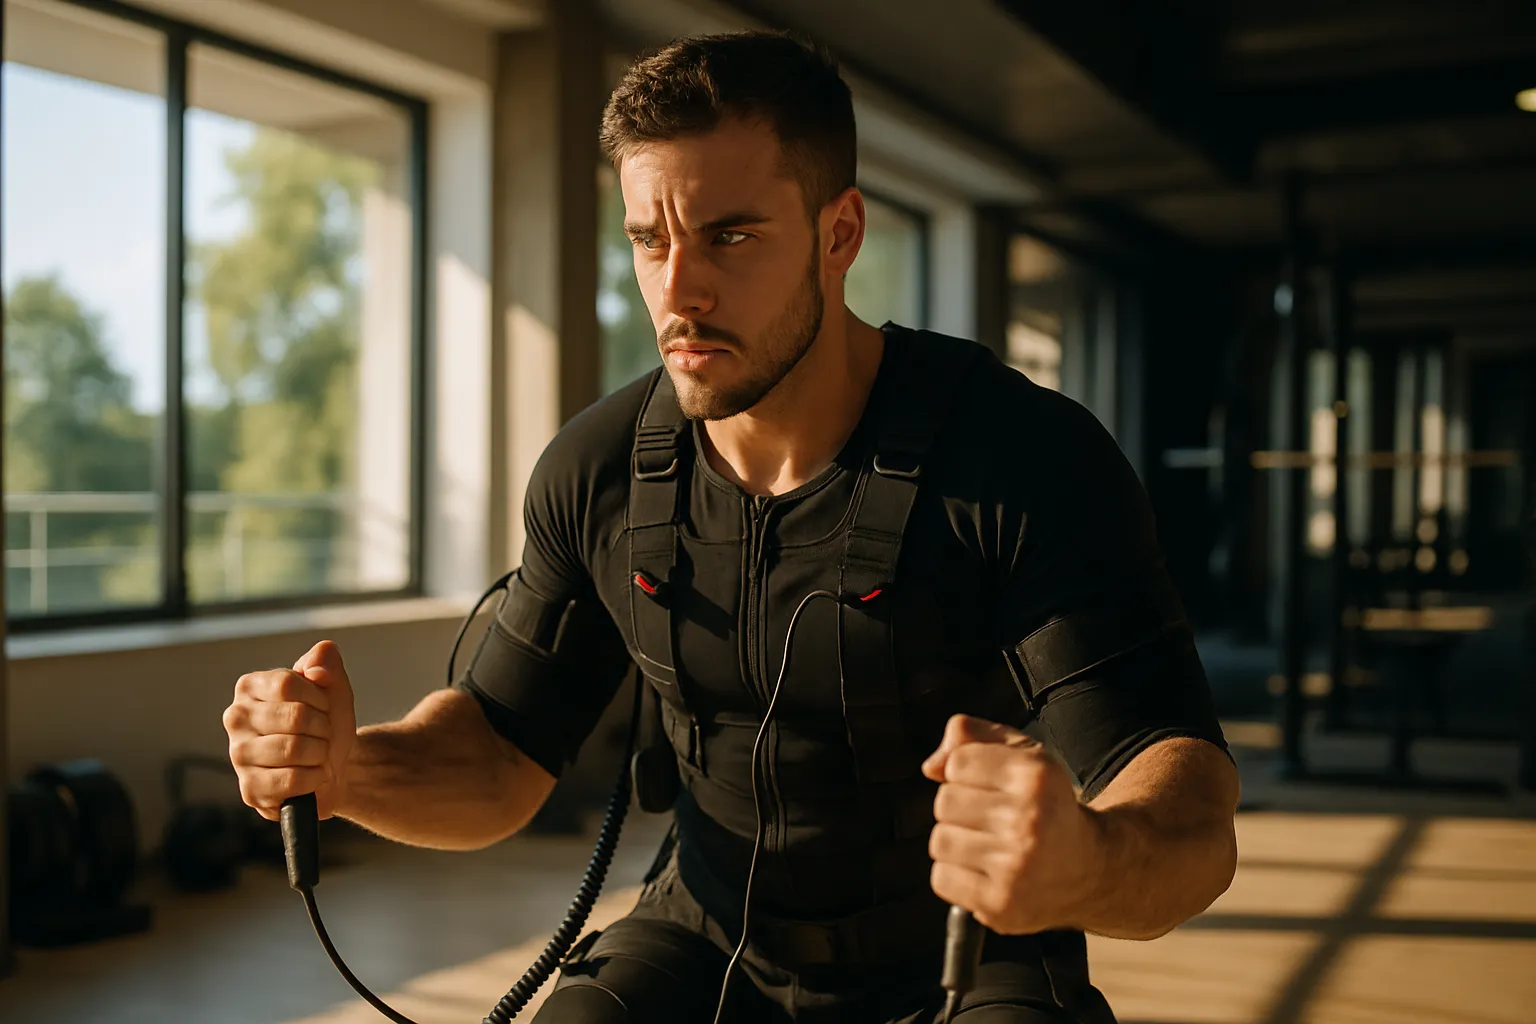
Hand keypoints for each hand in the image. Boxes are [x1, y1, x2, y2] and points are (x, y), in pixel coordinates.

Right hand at [224, 641, 356, 820]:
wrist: (334, 768)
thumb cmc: (326, 723)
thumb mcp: (334, 688)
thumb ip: (326, 663)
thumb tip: (318, 660)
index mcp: (250, 687)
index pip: (286, 684)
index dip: (318, 698)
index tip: (323, 707)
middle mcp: (236, 718)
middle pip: (295, 717)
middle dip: (323, 727)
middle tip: (323, 734)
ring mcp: (238, 755)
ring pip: (294, 749)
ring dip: (320, 753)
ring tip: (317, 754)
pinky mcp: (249, 789)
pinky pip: (292, 779)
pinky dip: (314, 778)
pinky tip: (311, 776)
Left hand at [922, 714, 1103, 934]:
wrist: (1090, 871)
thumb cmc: (1047, 808)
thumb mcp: (1023, 756)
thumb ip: (973, 738)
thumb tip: (931, 766)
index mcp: (1035, 775)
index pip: (958, 762)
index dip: (968, 774)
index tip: (994, 787)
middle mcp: (1028, 820)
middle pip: (944, 802)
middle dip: (962, 809)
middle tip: (994, 821)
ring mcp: (1015, 866)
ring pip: (940, 841)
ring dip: (957, 844)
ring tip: (990, 847)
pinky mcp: (1001, 903)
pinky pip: (941, 878)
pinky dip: (955, 876)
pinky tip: (985, 872)